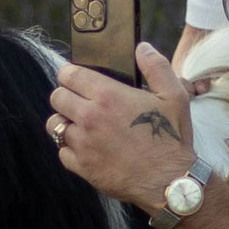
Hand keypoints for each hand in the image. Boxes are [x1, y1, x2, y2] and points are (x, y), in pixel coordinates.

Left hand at [47, 45, 197, 211]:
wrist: (169, 181)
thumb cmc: (171, 138)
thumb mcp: (174, 96)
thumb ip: (156, 67)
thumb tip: (141, 47)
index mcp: (108, 96)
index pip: (68, 74)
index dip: (70, 74)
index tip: (77, 78)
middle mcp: (89, 117)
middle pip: (56, 97)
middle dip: (66, 96)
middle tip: (80, 101)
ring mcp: (83, 143)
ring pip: (54, 125)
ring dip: (65, 122)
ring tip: (81, 124)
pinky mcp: (82, 166)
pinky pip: (62, 152)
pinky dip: (70, 149)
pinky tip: (87, 147)